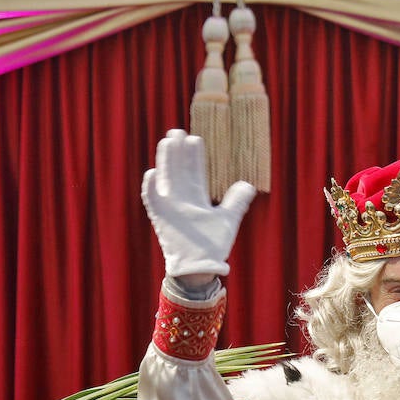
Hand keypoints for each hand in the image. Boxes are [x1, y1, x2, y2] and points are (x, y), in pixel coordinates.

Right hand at [142, 129, 255, 278]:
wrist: (200, 268)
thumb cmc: (213, 246)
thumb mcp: (228, 220)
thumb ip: (237, 201)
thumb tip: (248, 184)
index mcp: (196, 198)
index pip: (194, 171)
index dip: (194, 156)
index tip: (195, 139)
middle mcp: (182, 200)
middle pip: (178, 170)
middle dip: (178, 152)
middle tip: (177, 131)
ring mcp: (170, 208)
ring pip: (166, 179)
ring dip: (166, 161)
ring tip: (168, 142)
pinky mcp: (161, 219)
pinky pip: (152, 202)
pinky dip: (151, 189)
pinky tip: (152, 173)